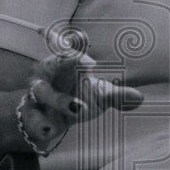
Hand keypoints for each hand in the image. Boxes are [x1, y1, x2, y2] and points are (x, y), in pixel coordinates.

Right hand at [19, 52, 143, 150]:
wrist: (48, 122)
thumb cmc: (77, 98)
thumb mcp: (99, 96)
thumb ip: (117, 96)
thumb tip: (139, 98)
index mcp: (65, 64)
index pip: (69, 47)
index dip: (76, 43)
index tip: (86, 39)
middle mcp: (48, 75)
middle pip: (53, 64)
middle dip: (65, 61)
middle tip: (85, 61)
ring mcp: (37, 94)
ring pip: (43, 93)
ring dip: (61, 100)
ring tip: (80, 107)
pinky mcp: (30, 114)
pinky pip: (33, 118)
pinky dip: (41, 125)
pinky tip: (50, 130)